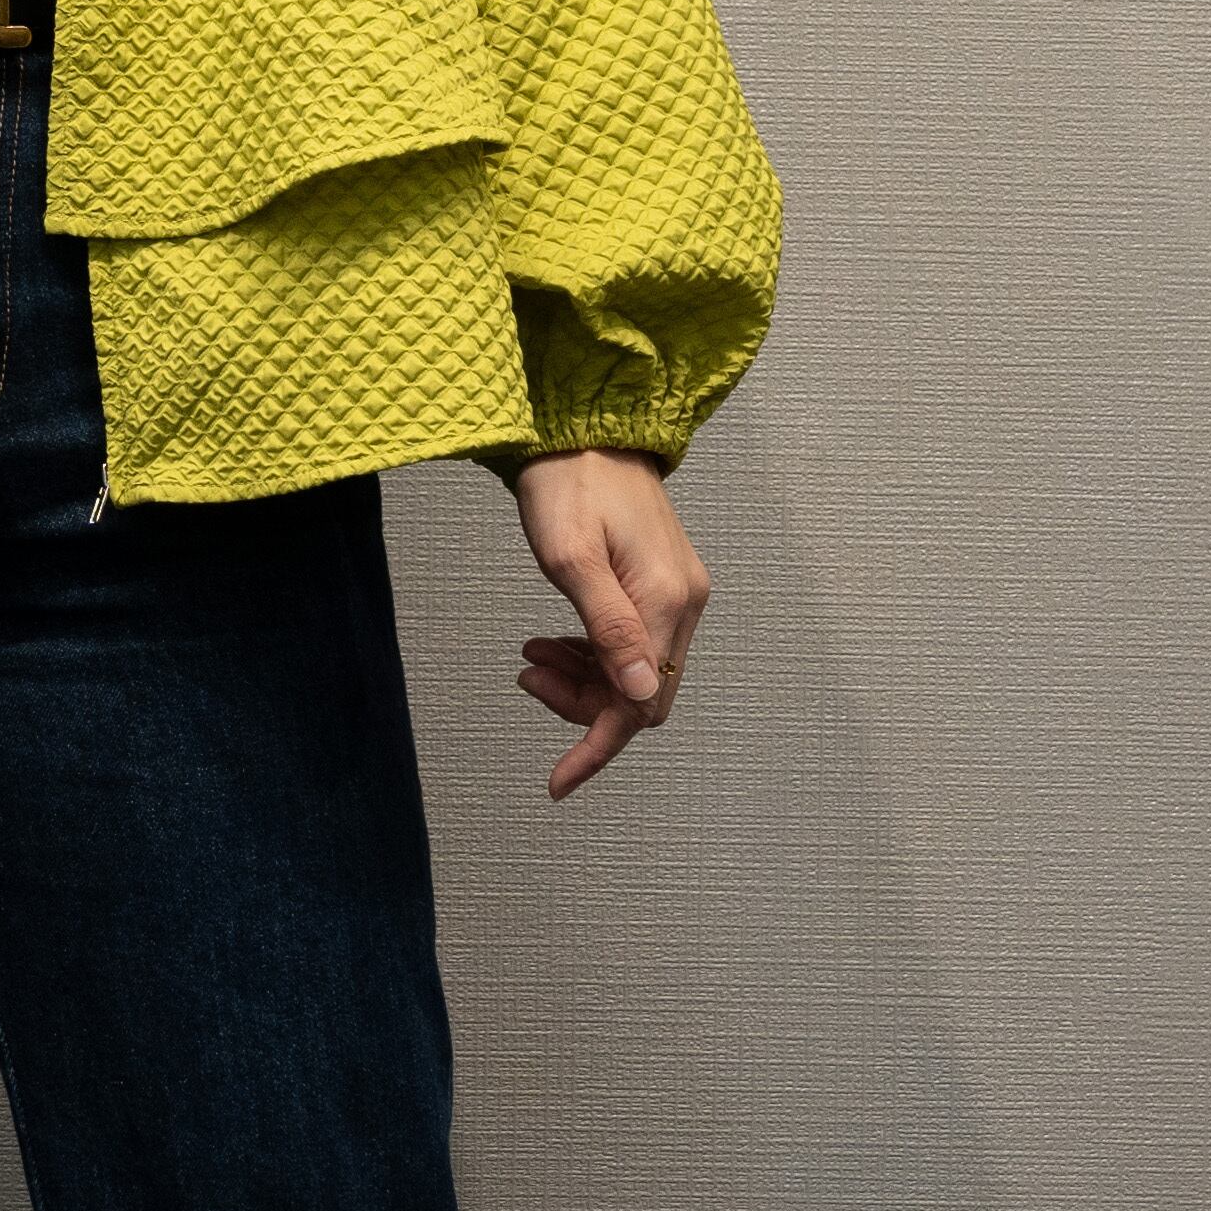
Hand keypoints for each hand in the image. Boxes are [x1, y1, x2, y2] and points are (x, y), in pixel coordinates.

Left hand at [507, 447, 705, 799]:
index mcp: (664, 601)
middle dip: (583, 704)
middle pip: (640, 695)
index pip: (638, 703)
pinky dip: (592, 654)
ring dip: (583, 679)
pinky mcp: (661, 583)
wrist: (585, 429)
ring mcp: (676, 593)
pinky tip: (553, 639)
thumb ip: (606, 628)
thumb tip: (638, 695)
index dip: (598, 747)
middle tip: (528, 676)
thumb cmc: (567, 484)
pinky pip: (633, 643)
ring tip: (532, 656)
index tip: (558, 781)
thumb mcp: (570, 558)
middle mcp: (682, 603)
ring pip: (634, 672)